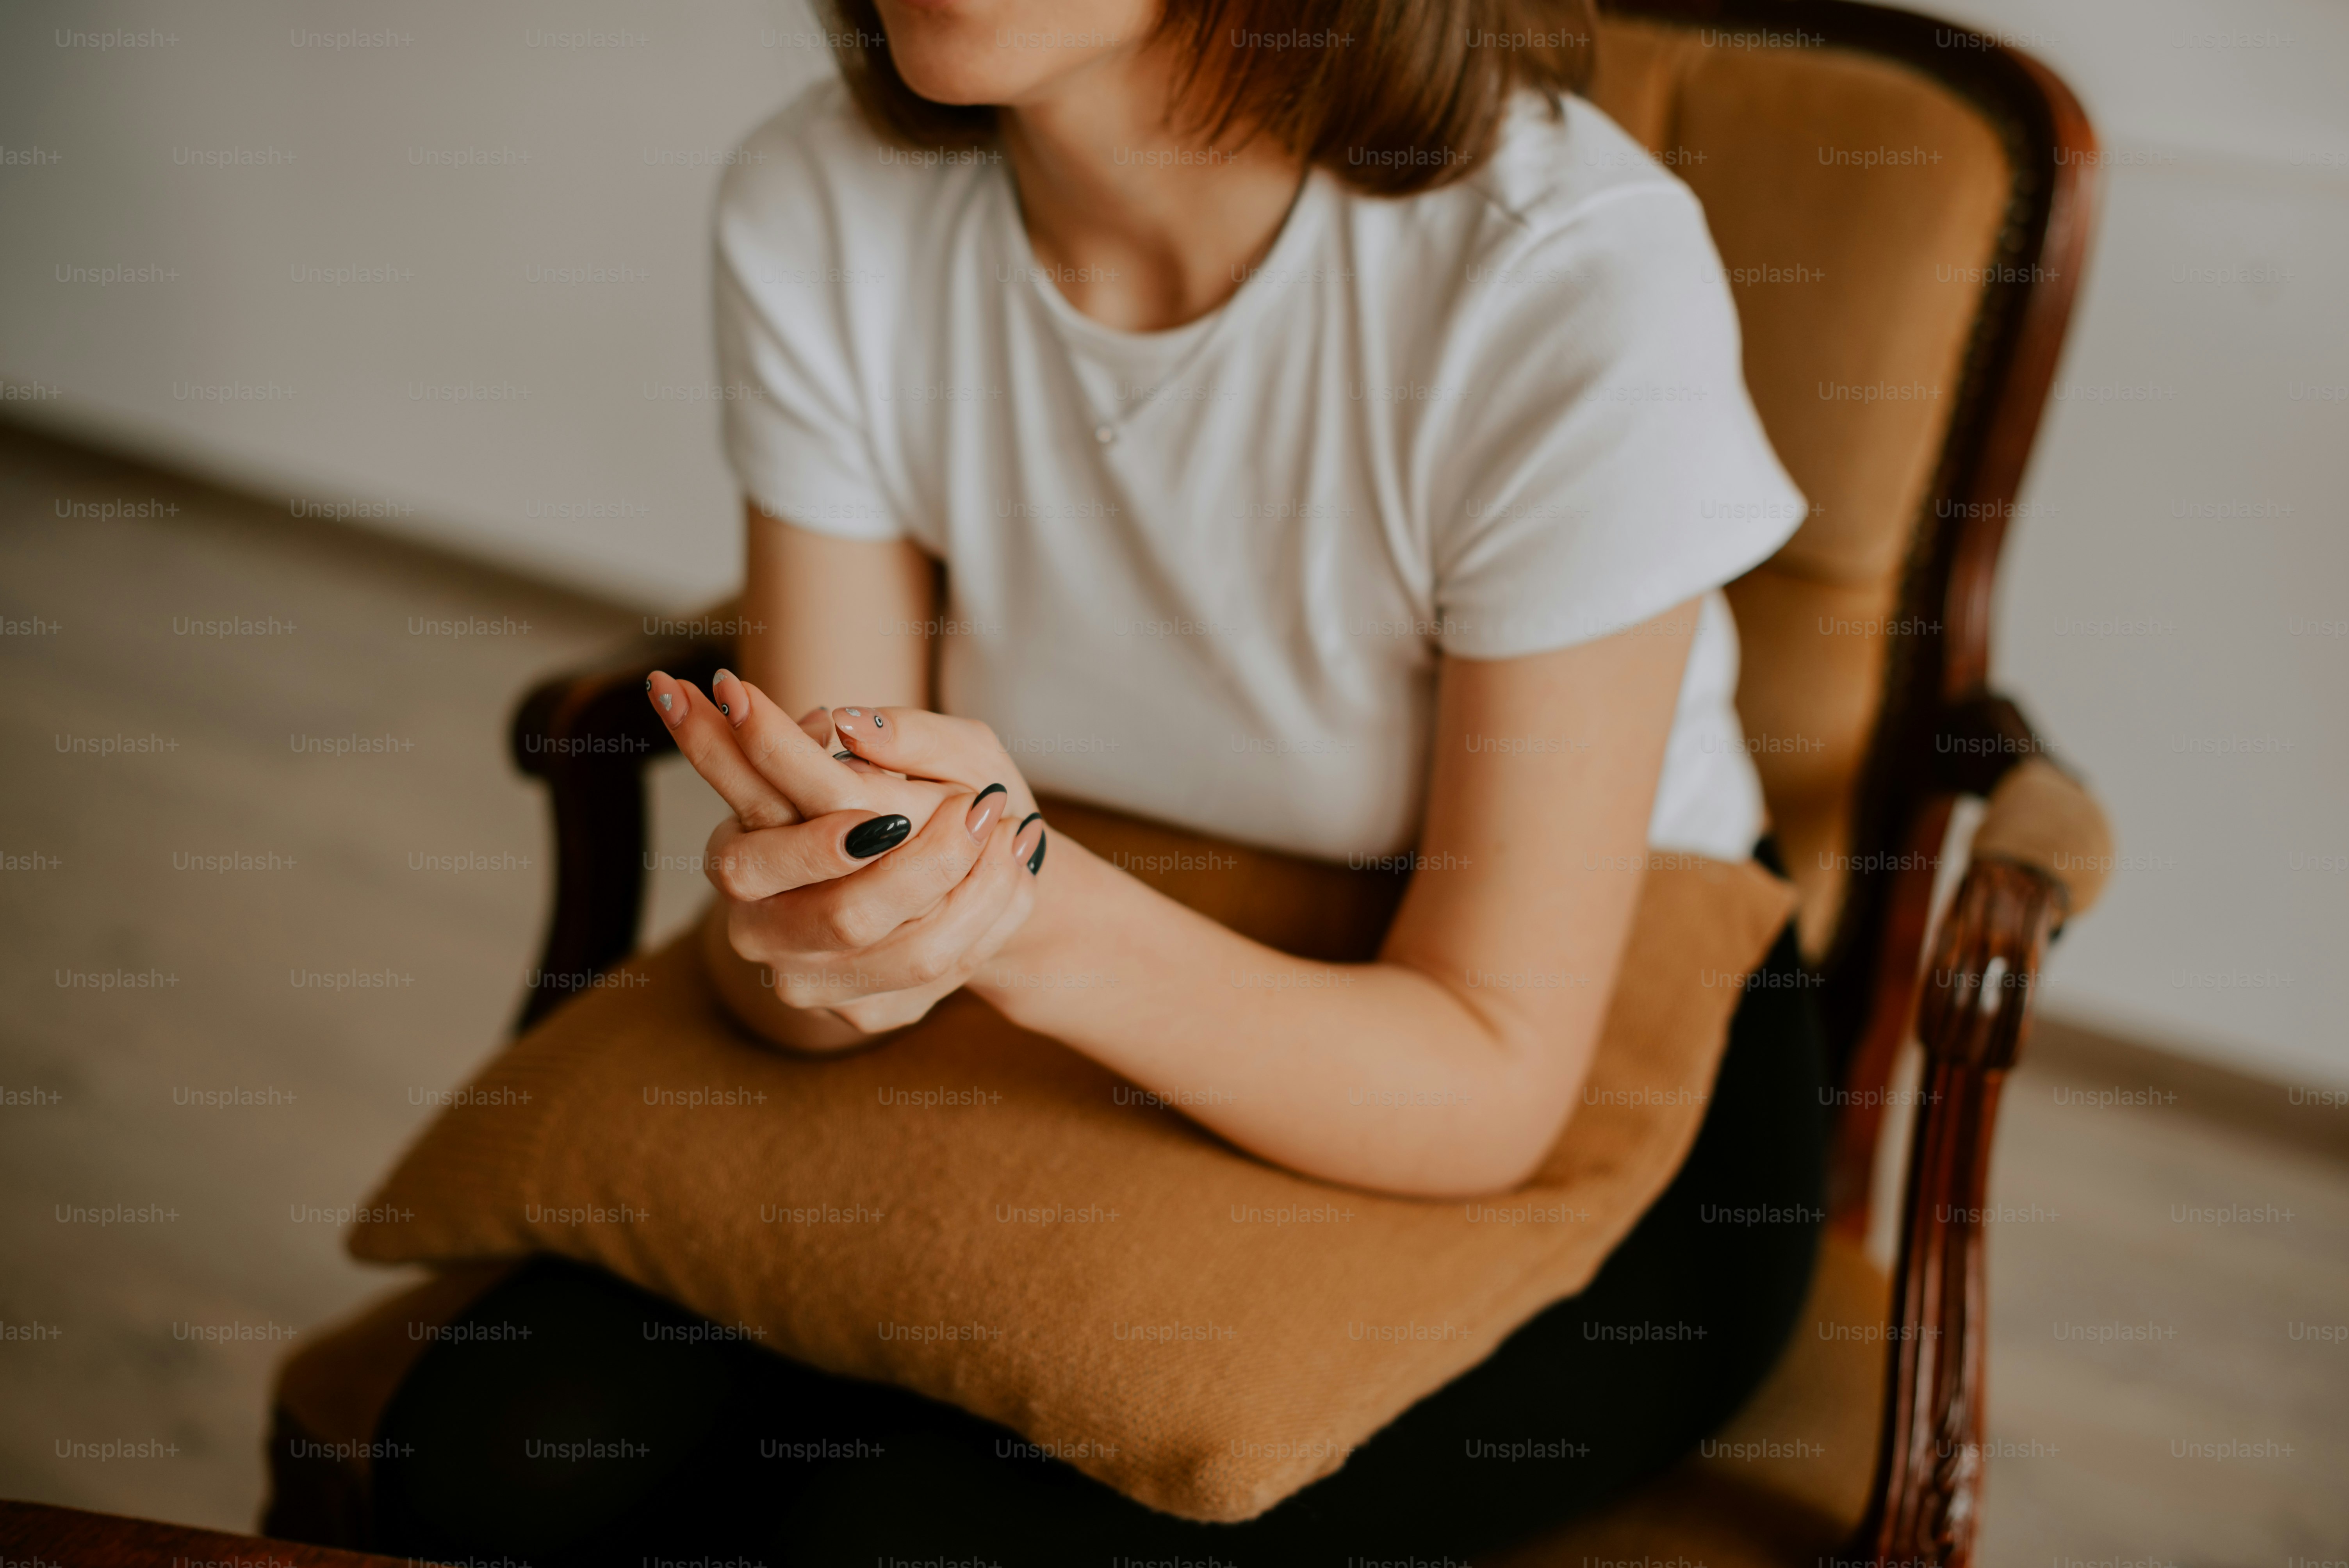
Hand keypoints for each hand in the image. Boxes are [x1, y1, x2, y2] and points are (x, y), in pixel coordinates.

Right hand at [646, 669, 1047, 1037]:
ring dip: (980, 885)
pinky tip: (1016, 872)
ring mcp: (808, 979)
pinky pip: (945, 972)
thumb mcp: (937, 749)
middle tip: (983, 806)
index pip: (747, 834)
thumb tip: (847, 723)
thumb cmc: (930, 795)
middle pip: (848, 914)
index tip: (879, 795)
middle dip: (934, 860)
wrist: (968, 883)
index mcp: (741, 847)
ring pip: (913, 950)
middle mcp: (758, 923)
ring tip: (1013, 829)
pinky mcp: (864, 1012)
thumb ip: (898, 732)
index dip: (801, 825)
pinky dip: (994, 915)